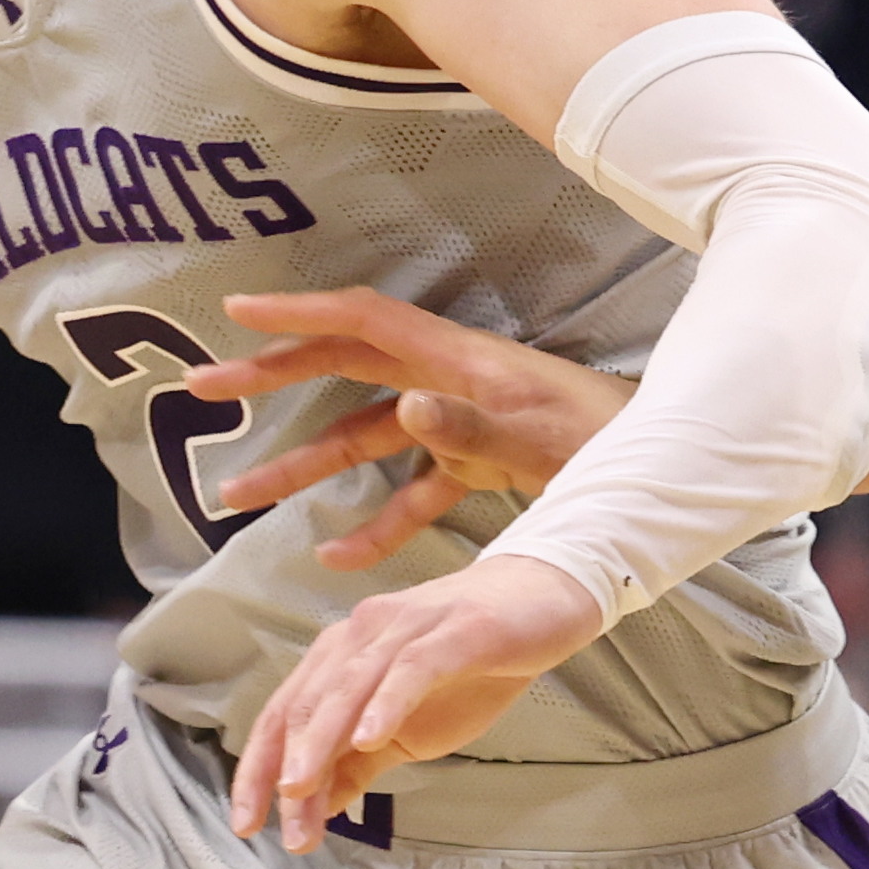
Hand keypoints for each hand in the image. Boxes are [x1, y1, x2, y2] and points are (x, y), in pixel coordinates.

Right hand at [190, 289, 633, 565]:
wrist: (667, 465)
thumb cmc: (610, 441)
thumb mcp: (535, 437)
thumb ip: (467, 426)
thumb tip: (402, 410)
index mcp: (457, 362)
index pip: (363, 324)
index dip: (300, 314)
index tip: (237, 311)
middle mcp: (447, 383)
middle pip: (340, 373)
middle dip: (269, 380)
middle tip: (201, 392)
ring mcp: (457, 424)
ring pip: (359, 440)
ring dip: (300, 469)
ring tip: (235, 499)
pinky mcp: (475, 465)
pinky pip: (407, 494)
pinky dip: (372, 524)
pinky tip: (336, 557)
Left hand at [223, 552, 612, 847]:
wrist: (545, 600)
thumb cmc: (474, 663)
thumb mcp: (412, 728)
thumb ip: (361, 763)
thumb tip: (317, 808)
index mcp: (343, 656)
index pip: (284, 714)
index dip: (257, 769)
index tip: (246, 822)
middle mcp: (361, 634)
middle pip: (306, 703)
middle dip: (286, 768)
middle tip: (281, 822)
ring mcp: (406, 629)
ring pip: (348, 686)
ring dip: (321, 741)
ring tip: (300, 789)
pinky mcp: (453, 631)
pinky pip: (410, 668)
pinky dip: (386, 703)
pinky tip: (371, 738)